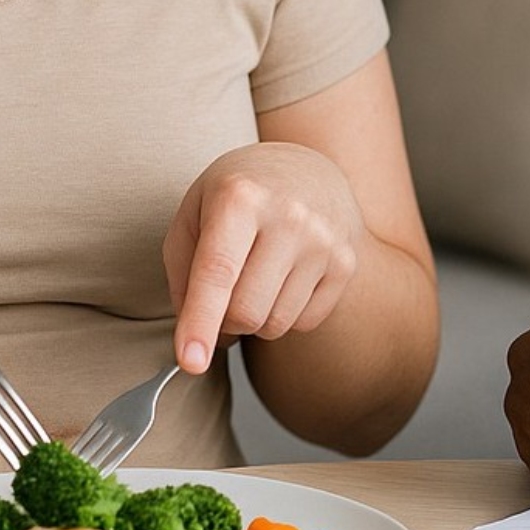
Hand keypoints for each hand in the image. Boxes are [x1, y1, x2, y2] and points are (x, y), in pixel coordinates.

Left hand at [163, 143, 368, 373]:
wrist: (304, 167)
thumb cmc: (237, 195)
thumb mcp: (193, 213)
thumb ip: (182, 273)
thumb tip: (195, 338)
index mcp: (240, 197)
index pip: (217, 272)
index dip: (200, 322)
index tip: (191, 362)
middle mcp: (289, 216)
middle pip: (245, 312)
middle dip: (223, 321)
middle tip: (221, 297)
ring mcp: (324, 240)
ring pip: (274, 324)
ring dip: (255, 318)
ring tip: (255, 276)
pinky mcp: (346, 263)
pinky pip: (304, 323)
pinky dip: (284, 314)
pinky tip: (283, 277)